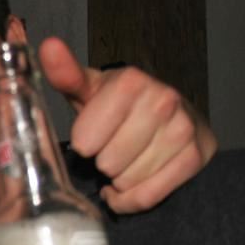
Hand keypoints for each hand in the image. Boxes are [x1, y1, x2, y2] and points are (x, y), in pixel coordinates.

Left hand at [40, 37, 216, 212]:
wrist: (171, 113)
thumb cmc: (120, 105)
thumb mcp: (89, 89)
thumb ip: (65, 73)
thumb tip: (48, 46)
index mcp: (131, 82)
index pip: (85, 140)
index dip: (84, 143)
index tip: (92, 135)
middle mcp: (162, 101)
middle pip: (107, 163)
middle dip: (104, 162)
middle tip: (112, 147)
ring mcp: (183, 129)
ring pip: (128, 181)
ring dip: (120, 178)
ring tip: (126, 160)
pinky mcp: (196, 156)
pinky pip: (149, 196)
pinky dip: (133, 198)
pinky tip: (131, 183)